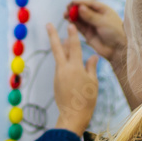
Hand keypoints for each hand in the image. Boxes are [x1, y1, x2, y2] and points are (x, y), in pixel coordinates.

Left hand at [46, 22, 97, 136]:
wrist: (72, 115)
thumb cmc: (87, 99)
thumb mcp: (93, 82)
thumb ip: (91, 67)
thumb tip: (93, 56)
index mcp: (74, 68)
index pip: (74, 47)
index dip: (73, 35)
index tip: (70, 24)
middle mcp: (64, 69)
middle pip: (57, 49)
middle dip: (53, 35)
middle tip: (48, 24)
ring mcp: (58, 75)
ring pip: (59, 58)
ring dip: (62, 48)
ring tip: (66, 41)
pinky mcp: (56, 82)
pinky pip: (61, 68)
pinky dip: (64, 61)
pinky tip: (70, 62)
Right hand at [65, 0, 126, 70]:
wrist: (118, 50)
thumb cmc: (115, 33)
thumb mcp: (103, 22)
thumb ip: (91, 16)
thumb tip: (80, 7)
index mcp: (104, 10)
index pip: (90, 3)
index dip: (80, 2)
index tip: (71, 2)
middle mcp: (97, 16)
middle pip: (83, 10)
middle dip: (74, 9)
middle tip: (66, 9)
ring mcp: (92, 25)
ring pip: (80, 18)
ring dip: (72, 16)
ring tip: (65, 15)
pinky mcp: (88, 34)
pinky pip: (79, 27)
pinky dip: (73, 24)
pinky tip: (68, 21)